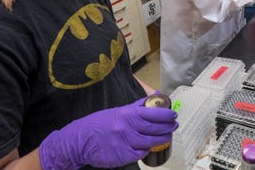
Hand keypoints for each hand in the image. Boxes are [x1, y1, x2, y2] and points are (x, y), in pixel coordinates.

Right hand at [39, 96, 177, 169]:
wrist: (80, 140)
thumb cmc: (99, 125)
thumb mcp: (117, 111)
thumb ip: (135, 107)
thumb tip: (152, 99)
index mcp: (126, 114)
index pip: (151, 112)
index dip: (165, 114)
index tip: (173, 115)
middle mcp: (126, 127)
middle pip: (154, 128)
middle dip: (167, 127)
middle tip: (173, 126)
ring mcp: (124, 142)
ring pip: (149, 142)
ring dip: (161, 139)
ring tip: (166, 137)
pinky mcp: (122, 155)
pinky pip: (139, 153)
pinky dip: (146, 150)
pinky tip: (148, 147)